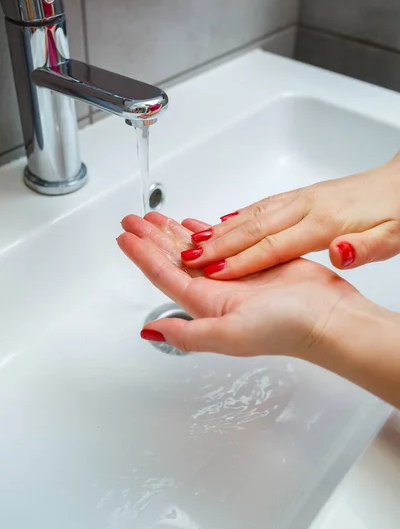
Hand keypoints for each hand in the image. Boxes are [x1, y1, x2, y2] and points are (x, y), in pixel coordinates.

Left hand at [117, 212, 358, 357]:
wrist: (328, 317)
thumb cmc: (285, 328)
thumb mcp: (229, 334)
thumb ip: (188, 334)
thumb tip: (149, 331)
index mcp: (205, 303)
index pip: (163, 274)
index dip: (141, 254)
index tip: (124, 236)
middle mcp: (215, 289)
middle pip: (173, 258)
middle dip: (152, 237)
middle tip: (133, 218)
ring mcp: (234, 274)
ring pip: (195, 248)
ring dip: (174, 232)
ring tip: (156, 217)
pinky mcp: (254, 260)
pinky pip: (221, 241)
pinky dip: (205, 232)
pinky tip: (195, 225)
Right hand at [179, 152, 399, 278]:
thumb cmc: (398, 211)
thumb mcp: (393, 236)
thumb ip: (365, 247)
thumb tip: (340, 252)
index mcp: (325, 222)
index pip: (274, 246)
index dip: (241, 261)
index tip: (212, 272)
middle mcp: (307, 206)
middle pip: (253, 227)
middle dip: (217, 244)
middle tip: (186, 256)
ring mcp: (303, 198)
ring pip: (253, 213)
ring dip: (221, 228)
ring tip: (192, 240)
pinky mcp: (304, 195)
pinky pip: (263, 204)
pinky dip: (240, 213)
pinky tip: (225, 220)